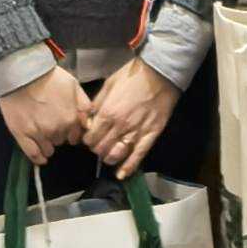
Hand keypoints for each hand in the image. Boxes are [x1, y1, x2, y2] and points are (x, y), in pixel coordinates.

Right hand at [0, 64, 92, 164]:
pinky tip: (40, 157)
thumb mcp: (74, 85)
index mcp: (71, 119)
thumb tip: (88, 122)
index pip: (75, 136)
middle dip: (59, 134)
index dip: (71, 132)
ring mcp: (39, 134)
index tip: (66, 127)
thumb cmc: (48, 76)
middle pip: (62, 141)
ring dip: (48, 143)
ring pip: (49, 149)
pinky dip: (38, 158)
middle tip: (51, 123)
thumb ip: (84, 105)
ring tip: (42, 132)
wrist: (22, 72)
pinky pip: (33, 154)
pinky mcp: (22, 135)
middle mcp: (57, 130)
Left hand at [85, 56, 181, 179]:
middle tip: (99, 144)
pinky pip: (139, 155)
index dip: (88, 140)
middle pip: (101, 149)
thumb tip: (87, 119)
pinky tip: (122, 174)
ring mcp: (136, 132)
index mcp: (108, 112)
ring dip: (109, 158)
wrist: (159, 73)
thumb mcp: (109, 84)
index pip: (91, 138)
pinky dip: (129, 167)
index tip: (90, 137)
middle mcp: (120, 126)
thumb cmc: (133, 76)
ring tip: (109, 154)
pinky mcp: (151, 134)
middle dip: (97, 149)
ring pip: (117, 155)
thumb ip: (96, 104)